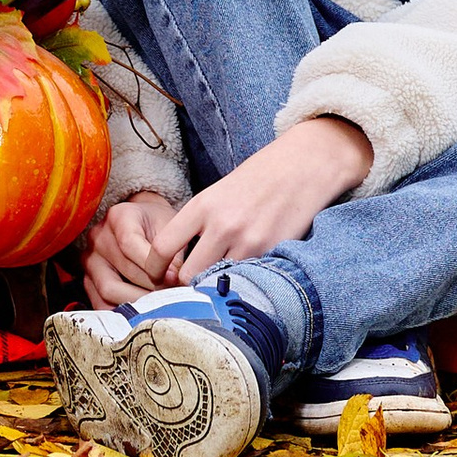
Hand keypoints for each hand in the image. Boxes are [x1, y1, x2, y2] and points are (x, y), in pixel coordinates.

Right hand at [83, 193, 181, 308]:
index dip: (153, 265)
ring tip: (158, 302)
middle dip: (152, 287)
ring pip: (109, 290)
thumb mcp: (171, 227)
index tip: (173, 277)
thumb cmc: (158, 226)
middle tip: (172, 295)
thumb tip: (174, 280)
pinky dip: (122, 312)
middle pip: (124, 270)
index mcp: (118, 217)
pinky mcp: (88, 280)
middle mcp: (98, 236)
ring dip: (138, 301)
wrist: (143, 224)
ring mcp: (90, 259)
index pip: (129, 244)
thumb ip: (173, 253)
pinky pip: (100, 304)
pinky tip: (141, 310)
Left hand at [150, 117, 370, 279]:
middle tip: (191, 290)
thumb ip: (200, 224)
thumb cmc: (259, 179)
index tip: (157, 277)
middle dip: (187, 286)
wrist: (302, 167)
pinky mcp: (272, 253)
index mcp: (202, 205)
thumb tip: (181, 262)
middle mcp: (222, 224)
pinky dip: (244, 284)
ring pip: (218, 284)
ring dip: (217, 289)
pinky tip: (248, 278)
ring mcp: (248, 241)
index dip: (154, 268)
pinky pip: (248, 281)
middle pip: (188, 276)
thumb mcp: (220, 193)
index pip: (164, 245)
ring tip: (221, 287)